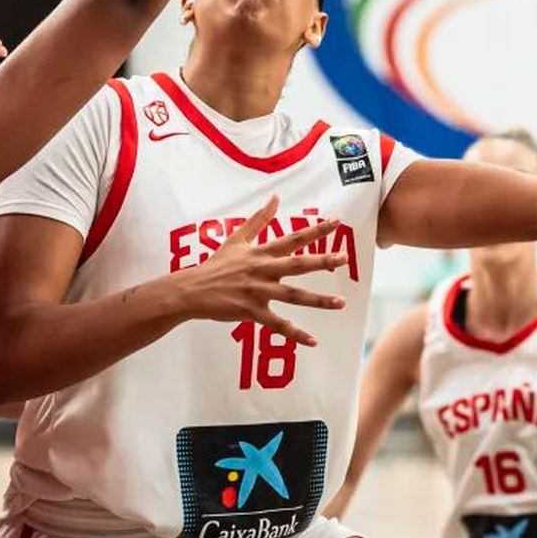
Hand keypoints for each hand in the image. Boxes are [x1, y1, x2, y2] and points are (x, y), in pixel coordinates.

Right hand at [175, 195, 347, 346]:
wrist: (192, 290)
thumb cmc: (216, 264)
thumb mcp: (237, 238)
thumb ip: (259, 218)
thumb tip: (275, 197)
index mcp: (261, 252)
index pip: (292, 239)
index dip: (314, 231)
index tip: (336, 223)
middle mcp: (262, 270)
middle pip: (297, 265)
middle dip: (322, 261)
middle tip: (344, 258)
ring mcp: (258, 291)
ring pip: (292, 296)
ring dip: (318, 300)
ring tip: (341, 303)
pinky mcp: (251, 311)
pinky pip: (277, 324)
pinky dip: (295, 334)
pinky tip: (313, 340)